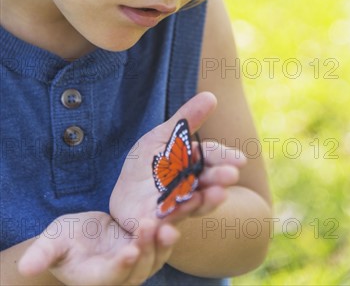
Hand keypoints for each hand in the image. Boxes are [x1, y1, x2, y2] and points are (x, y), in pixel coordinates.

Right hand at [17, 211, 179, 285]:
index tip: (130, 251)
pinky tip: (175, 219)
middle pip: (138, 269)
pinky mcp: (147, 250)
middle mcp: (119, 276)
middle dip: (146, 249)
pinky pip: (161, 247)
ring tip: (167, 224)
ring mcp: (136, 265)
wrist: (83, 237)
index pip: (111, 276)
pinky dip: (169, 236)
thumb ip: (42, 254)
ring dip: (163, 245)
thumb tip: (26, 266)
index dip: (121, 265)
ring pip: (155, 260)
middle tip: (150, 225)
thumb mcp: (52, 242)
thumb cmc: (65, 240)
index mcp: (95, 277)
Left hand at [110, 92, 246, 226]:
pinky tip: (167, 225)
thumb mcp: (163, 135)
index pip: (211, 158)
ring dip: (202, 202)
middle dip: (218, 179)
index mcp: (192, 164)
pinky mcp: (152, 222)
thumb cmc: (148, 163)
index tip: (239, 160)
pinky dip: (166, 227)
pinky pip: (159, 226)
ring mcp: (172, 206)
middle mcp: (188, 187)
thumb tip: (212, 95)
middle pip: (205, 183)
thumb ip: (187, 119)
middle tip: (231, 176)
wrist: (126, 196)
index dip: (224, 158)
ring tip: (215, 196)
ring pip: (189, 205)